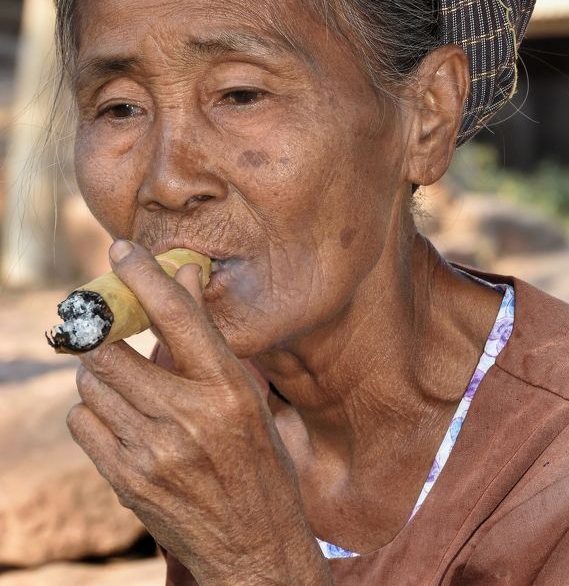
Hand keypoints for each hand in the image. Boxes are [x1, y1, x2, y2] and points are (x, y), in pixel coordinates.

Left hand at [67, 241, 331, 585]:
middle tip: (106, 325)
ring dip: (98, 372)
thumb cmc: (256, 460)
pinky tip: (118, 415)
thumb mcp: (245, 394)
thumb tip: (183, 276)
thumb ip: (207, 338)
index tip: (121, 251)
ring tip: (121, 377)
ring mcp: (153, 453)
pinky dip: (93, 409)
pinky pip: (84, 423)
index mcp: (228, 389)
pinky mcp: (127, 481)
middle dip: (103, 332)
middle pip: (112, 350)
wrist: (254, 545)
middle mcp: (189, 418)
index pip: (178, 315)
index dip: (145, 276)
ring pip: (92, 385)